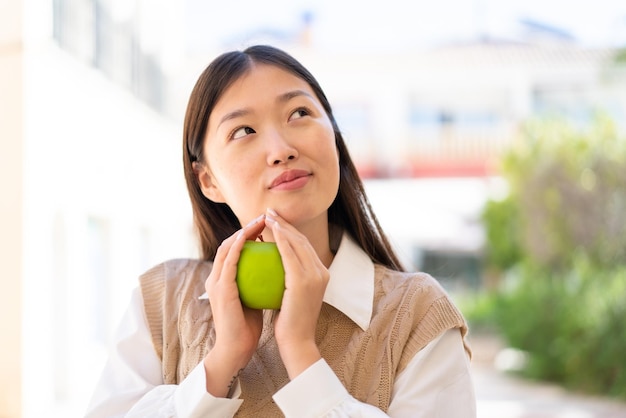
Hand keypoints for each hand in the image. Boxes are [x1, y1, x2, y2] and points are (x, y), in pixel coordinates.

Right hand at [203, 215, 264, 396]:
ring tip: (260, 221)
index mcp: (224, 279)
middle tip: (265, 216)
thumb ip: (260, 282)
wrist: (237, 348)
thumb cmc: (248, 326)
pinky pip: (229, 261)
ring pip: (227, 247)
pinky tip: (252, 237)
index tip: (268, 226)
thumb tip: (278, 268)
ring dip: (243, 231)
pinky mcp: (220, 288)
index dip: (249, 234)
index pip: (236, 250)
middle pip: (230, 243)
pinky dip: (239, 246)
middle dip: (246, 227)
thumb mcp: (255, 298)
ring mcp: (216, 282)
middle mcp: (216, 277)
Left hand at [265, 209, 329, 378]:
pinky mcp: (303, 281)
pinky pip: (288, 254)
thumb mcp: (292, 296)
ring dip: (281, 226)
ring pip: (297, 242)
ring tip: (266, 217)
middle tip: (268, 212)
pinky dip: (279, 240)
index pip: (304, 246)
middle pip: (302, 239)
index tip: (274, 221)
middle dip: (286, 222)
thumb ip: (289, 279)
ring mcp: (314, 275)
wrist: (297, 342)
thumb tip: (273, 266)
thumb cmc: (290, 322)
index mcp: (321, 274)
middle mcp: (321, 271)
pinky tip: (266, 232)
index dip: (290, 230)